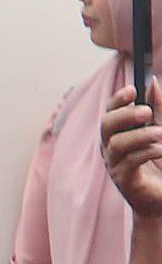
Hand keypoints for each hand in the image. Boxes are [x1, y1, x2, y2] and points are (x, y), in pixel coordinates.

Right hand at [108, 94, 161, 220]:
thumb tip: (152, 83)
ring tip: (161, 134)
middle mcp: (112, 146)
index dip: (118, 99)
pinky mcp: (123, 179)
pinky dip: (146, 152)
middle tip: (147, 112)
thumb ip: (159, 108)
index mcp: (120, 132)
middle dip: (125, 115)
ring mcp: (115, 163)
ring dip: (140, 136)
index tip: (133, 90)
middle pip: (106, 125)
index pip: (111, 110)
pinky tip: (161, 151)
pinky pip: (129, 162)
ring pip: (116, 143)